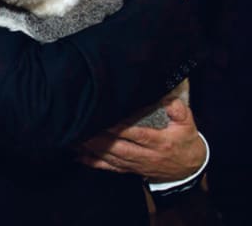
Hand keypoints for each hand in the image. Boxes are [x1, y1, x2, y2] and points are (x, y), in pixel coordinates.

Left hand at [77, 99, 205, 182]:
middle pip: (121, 149)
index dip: (121, 129)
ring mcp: (137, 165)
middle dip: (101, 139)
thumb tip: (168, 98)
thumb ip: (178, 110)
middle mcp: (147, 156)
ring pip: (112, 159)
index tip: (106, 119)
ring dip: (94, 149)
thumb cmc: (186, 142)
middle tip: (84, 127)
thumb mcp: (188, 124)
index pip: (138, 136)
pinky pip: (110, 168)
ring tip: (77, 137)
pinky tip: (79, 156)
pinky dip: (94, 163)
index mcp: (160, 143)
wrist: (190, 168)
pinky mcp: (131, 170)